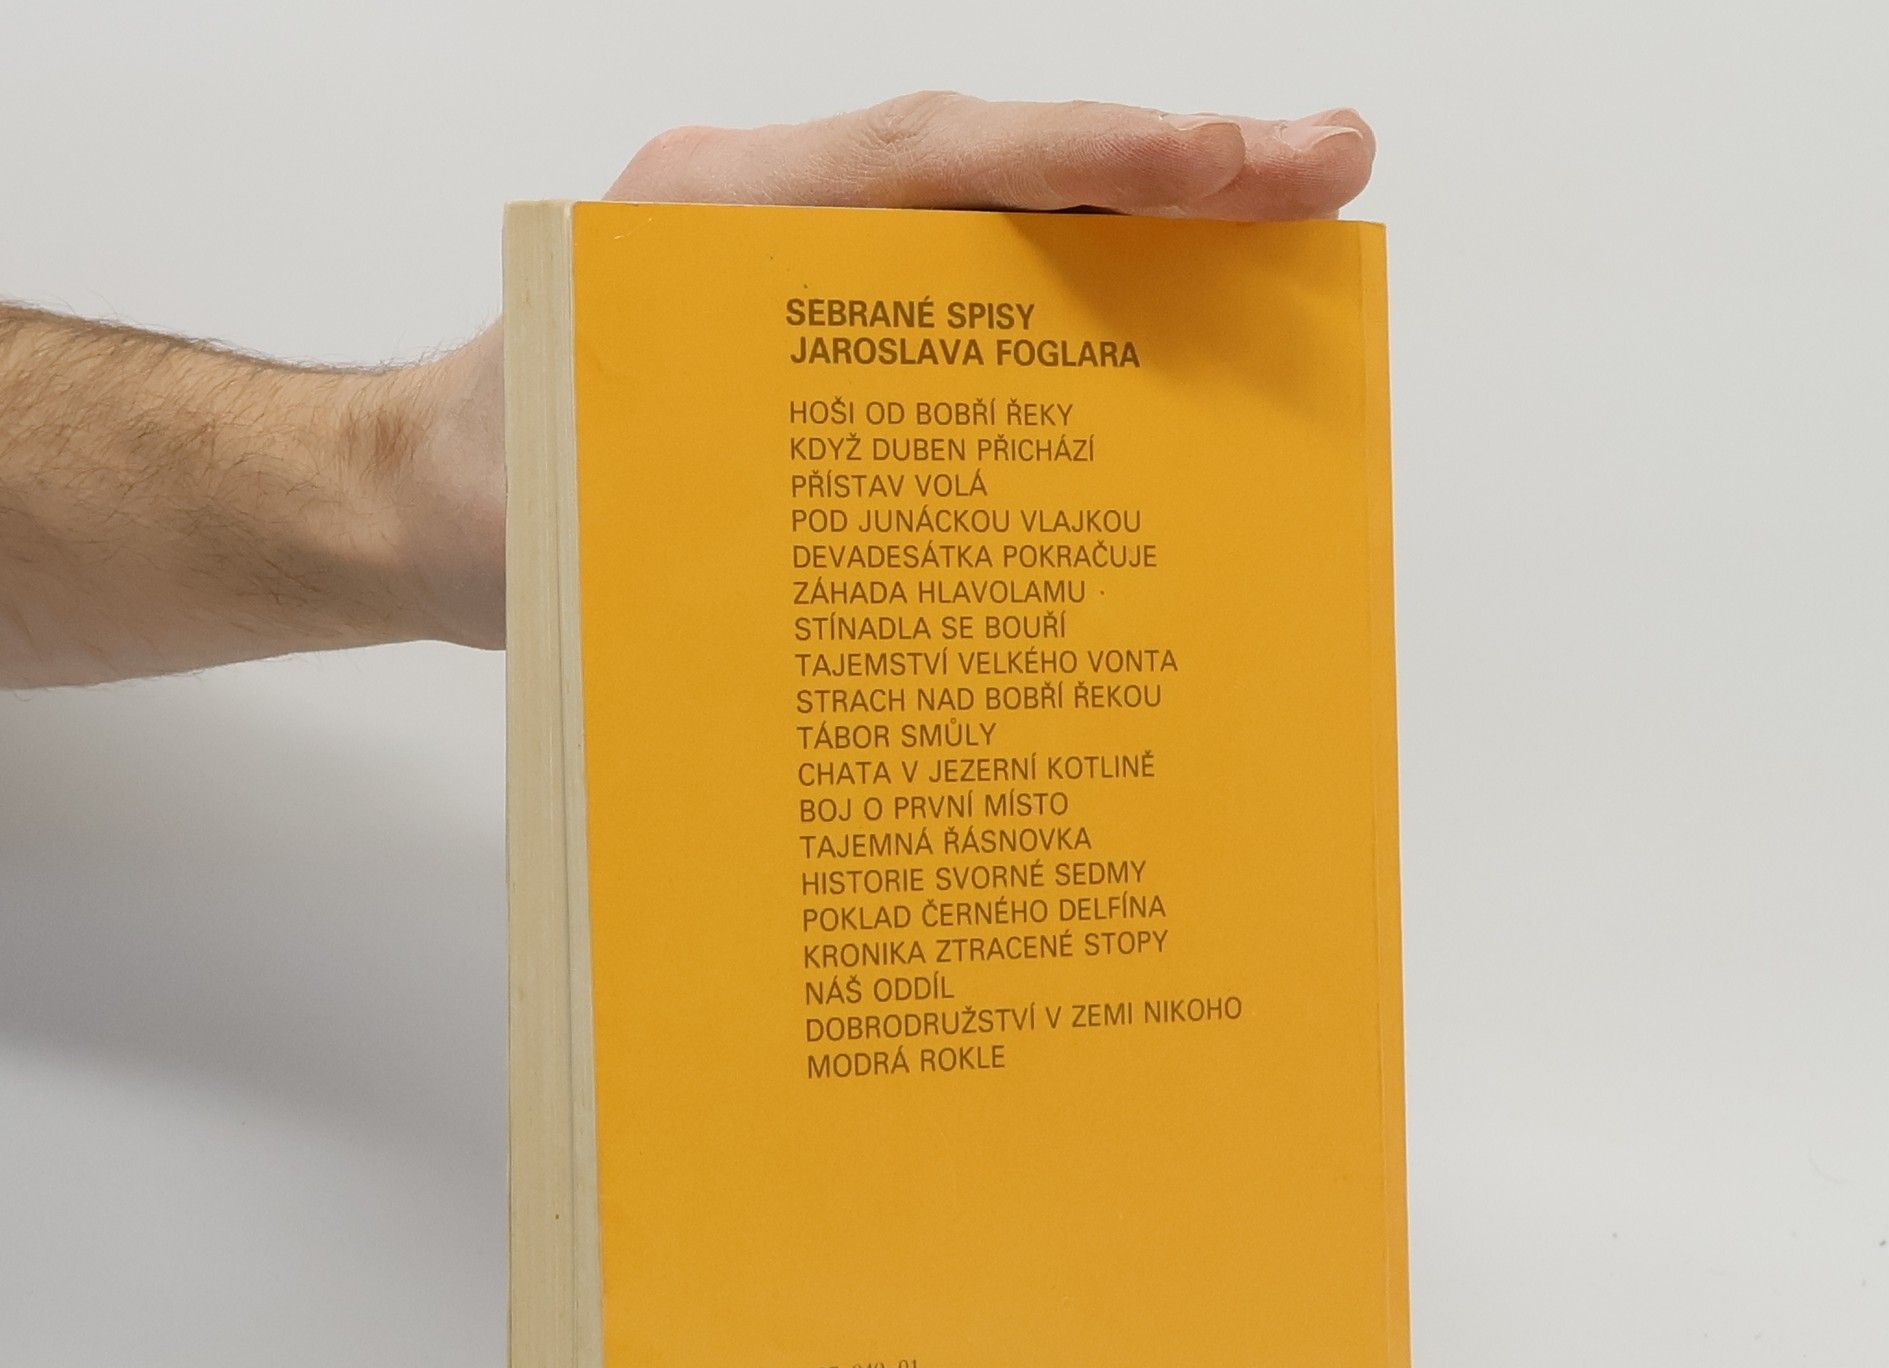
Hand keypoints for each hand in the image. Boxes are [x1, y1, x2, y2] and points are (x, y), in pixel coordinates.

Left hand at [413, 93, 1375, 650]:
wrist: (425, 506)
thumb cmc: (508, 511)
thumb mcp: (609, 503)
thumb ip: (751, 490)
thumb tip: (941, 555)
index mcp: (721, 224)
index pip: (939, 159)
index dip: (1097, 157)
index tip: (1244, 163)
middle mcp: (770, 218)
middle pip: (996, 168)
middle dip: (1169, 168)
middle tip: (1329, 169)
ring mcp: (796, 261)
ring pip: (993, 221)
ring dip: (1137, 228)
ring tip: (1283, 237)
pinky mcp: (815, 325)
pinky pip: (956, 291)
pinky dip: (1059, 301)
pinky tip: (1154, 343)